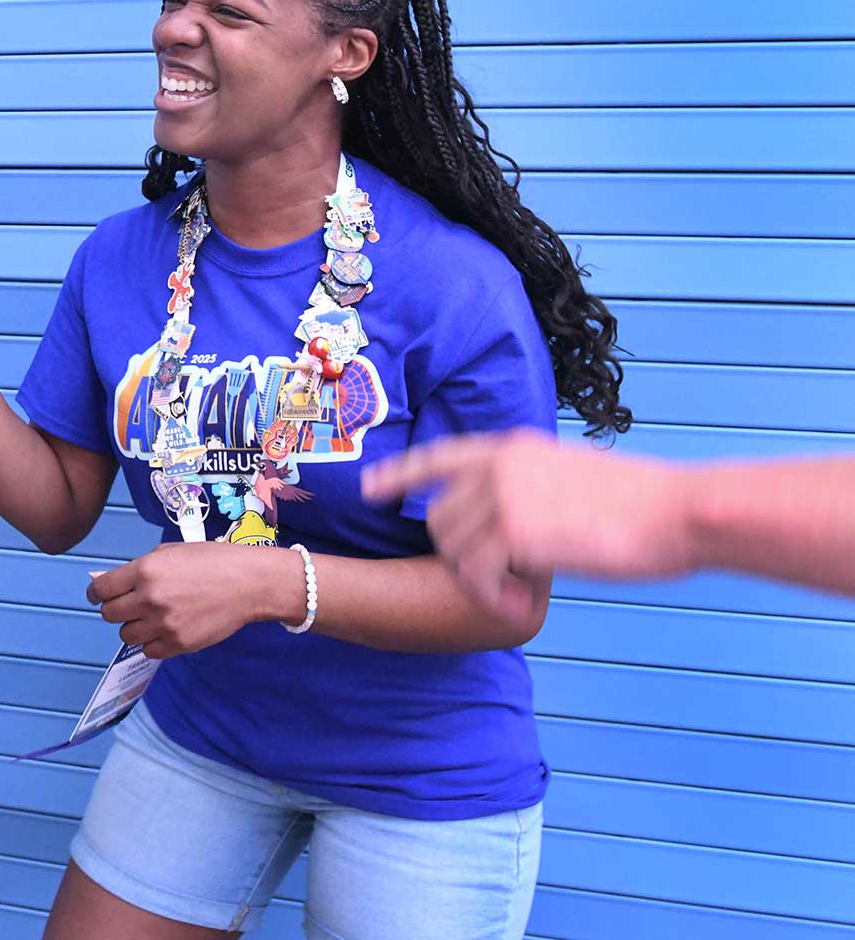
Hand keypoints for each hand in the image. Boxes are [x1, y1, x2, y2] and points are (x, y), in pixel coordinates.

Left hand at [87, 541, 290, 656]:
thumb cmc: (210, 561)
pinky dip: (151, 642)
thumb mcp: (168, 553)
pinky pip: (148, 650)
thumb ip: (134, 569)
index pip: (101, 589)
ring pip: (126, 635)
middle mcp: (150, 598)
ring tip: (150, 617)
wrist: (248, 583)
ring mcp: (164, 624)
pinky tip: (164, 630)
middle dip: (115, 609)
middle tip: (128, 605)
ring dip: (133, 626)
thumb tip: (101, 580)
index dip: (96, 593)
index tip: (99, 596)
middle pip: (110, 614)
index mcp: (145, 570)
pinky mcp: (179, 644)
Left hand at [362, 429, 693, 622]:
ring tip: (520, 594)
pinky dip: (493, 598)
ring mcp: (503, 495)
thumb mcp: (574, 476)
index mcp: (512, 447)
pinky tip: (522, 604)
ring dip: (479, 581)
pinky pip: (477, 576)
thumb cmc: (645, 503)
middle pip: (440, 519)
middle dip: (460, 557)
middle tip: (503, 582)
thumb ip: (535, 486)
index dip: (401, 475)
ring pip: (453, 549)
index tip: (371, 490)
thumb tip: (518, 514)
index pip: (439, 458)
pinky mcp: (514, 531)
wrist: (681, 510)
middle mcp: (498, 465)